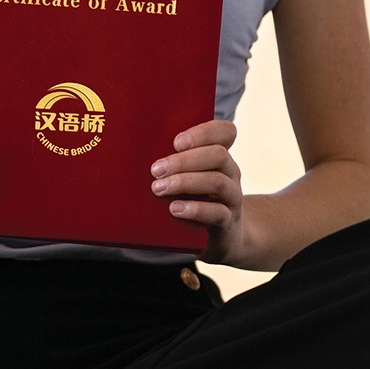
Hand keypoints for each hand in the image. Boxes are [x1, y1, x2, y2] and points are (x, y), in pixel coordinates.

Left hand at [151, 120, 242, 263]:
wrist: (220, 237)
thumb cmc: (194, 200)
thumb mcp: (189, 177)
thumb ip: (174, 163)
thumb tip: (138, 152)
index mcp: (220, 156)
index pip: (225, 132)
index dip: (203, 132)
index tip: (176, 142)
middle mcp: (231, 173)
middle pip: (218, 155)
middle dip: (184, 160)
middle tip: (156, 170)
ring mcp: (232, 197)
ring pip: (217, 182)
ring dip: (185, 182)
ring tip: (158, 189)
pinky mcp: (228, 223)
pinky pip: (217, 213)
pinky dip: (194, 209)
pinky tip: (174, 209)